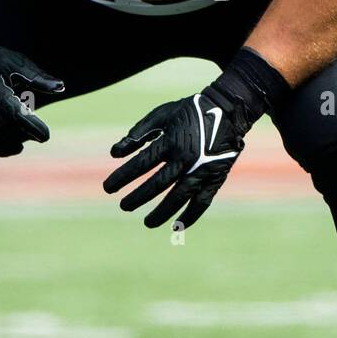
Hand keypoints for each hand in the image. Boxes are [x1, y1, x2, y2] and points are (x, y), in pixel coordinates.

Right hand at [0, 39, 64, 155]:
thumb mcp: (15, 62)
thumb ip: (37, 76)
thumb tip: (60, 87)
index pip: (10, 108)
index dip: (29, 123)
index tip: (45, 135)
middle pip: (2, 126)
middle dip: (24, 133)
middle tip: (40, 134)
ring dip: (13, 143)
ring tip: (27, 136)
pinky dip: (0, 149)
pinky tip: (14, 145)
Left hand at [103, 48, 289, 229]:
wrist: (228, 111)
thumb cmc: (190, 111)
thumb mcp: (162, 114)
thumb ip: (138, 133)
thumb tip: (114, 153)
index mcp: (171, 141)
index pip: (141, 164)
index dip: (122, 177)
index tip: (108, 188)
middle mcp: (186, 158)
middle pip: (157, 184)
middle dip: (137, 197)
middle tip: (124, 206)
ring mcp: (202, 170)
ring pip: (178, 198)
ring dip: (161, 213)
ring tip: (146, 223)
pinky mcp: (215, 178)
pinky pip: (201, 202)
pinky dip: (190, 216)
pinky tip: (177, 226)